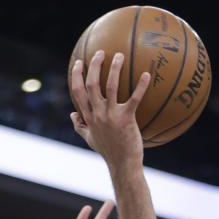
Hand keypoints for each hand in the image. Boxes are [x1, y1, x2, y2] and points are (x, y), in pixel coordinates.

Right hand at [70, 50, 149, 168]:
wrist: (123, 165)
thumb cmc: (108, 152)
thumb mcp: (90, 139)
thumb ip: (80, 126)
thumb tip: (72, 114)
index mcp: (89, 117)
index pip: (78, 92)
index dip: (76, 75)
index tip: (79, 62)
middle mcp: (98, 114)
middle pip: (91, 84)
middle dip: (94, 65)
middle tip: (101, 53)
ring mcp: (111, 116)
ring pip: (111, 86)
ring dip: (115, 68)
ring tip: (120, 56)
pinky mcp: (126, 119)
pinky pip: (134, 98)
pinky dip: (141, 85)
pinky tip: (146, 74)